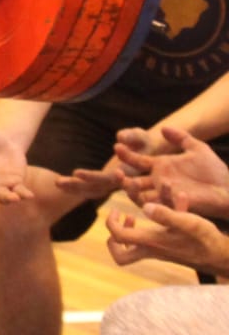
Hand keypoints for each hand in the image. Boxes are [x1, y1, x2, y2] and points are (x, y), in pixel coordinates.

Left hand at [105, 199, 228, 275]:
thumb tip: (144, 208)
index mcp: (151, 242)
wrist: (223, 256)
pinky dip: (154, 224)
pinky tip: (168, 205)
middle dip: (114, 239)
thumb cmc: (206, 240)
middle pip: (121, 256)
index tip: (117, 209)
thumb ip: (166, 215)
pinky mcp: (170, 249)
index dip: (111, 222)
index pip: (118, 236)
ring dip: (130, 231)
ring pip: (134, 248)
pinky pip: (154, 238)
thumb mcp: (188, 223)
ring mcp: (161, 251)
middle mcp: (152, 250)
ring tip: (133, 216)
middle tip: (120, 223)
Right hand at [113, 127, 228, 211]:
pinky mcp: (174, 206)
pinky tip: (161, 186)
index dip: (126, 155)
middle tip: (116, 170)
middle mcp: (157, 182)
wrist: (228, 188)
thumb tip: (163, 128)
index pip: (136, 161)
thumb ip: (181, 137)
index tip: (117, 146)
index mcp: (160, 167)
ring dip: (131, 190)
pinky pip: (159, 205)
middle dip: (120, 178)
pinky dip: (155, 199)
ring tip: (128, 181)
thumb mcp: (197, 148)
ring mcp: (164, 195)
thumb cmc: (214, 170)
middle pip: (132, 181)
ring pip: (139, 196)